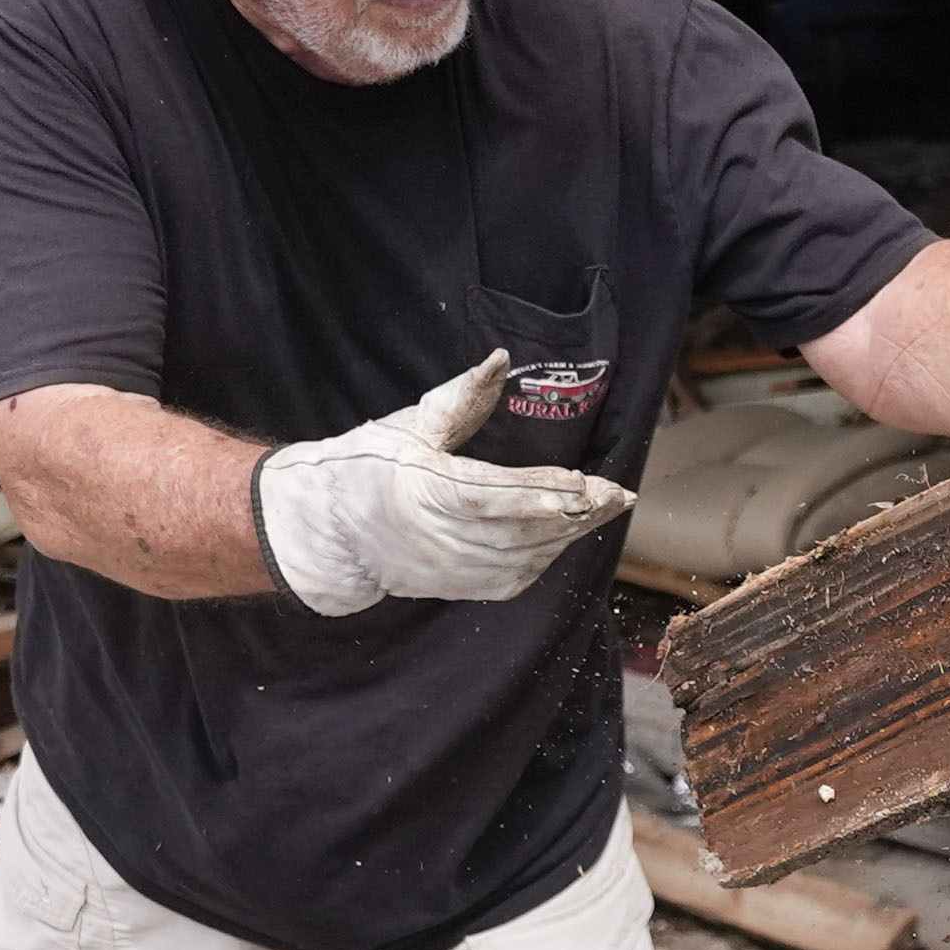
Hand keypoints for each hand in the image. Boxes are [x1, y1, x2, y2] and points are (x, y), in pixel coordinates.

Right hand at [249, 350, 634, 616]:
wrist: (333, 533)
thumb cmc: (369, 468)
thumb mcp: (412, 424)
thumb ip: (462, 396)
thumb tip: (501, 360)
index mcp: (426, 491)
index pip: (496, 494)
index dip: (545, 490)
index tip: (587, 483)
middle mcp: (441, 539)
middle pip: (522, 529)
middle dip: (574, 513)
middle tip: (616, 496)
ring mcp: (453, 570)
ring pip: (525, 556)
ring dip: (568, 534)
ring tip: (603, 509)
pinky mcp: (461, 588)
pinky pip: (517, 575)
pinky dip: (547, 555)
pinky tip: (568, 533)